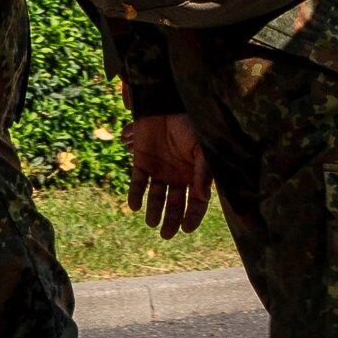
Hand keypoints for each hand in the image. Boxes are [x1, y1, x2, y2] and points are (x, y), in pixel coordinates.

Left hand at [127, 112, 210, 238]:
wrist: (165, 102)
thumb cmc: (189, 123)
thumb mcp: (201, 147)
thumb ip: (203, 171)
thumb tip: (202, 197)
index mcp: (194, 174)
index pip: (196, 202)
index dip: (192, 216)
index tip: (186, 229)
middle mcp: (177, 176)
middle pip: (175, 204)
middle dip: (171, 219)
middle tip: (166, 234)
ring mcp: (159, 169)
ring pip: (156, 197)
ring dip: (153, 210)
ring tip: (151, 222)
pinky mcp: (141, 161)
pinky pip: (137, 182)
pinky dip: (135, 194)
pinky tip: (134, 206)